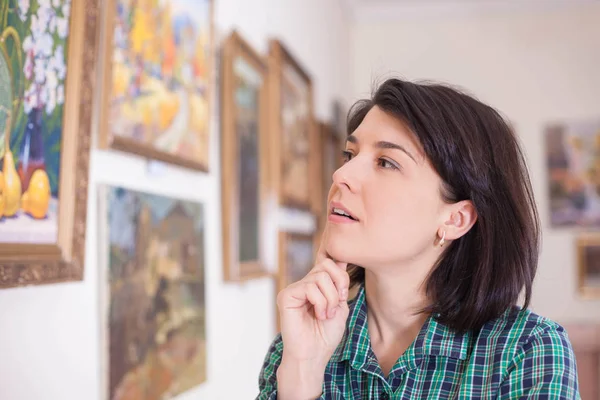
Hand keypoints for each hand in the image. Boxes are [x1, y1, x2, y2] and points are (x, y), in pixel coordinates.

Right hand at [276, 231, 349, 367]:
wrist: (313, 356)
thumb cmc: (325, 336)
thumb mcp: (340, 306)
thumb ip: (339, 285)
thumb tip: (341, 260)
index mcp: (315, 286)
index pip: (329, 263)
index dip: (341, 274)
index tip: (343, 295)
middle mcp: (303, 284)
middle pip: (326, 265)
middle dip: (338, 284)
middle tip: (338, 303)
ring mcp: (294, 289)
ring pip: (320, 276)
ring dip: (330, 298)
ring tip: (326, 315)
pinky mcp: (286, 296)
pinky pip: (310, 287)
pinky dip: (320, 302)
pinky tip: (318, 315)